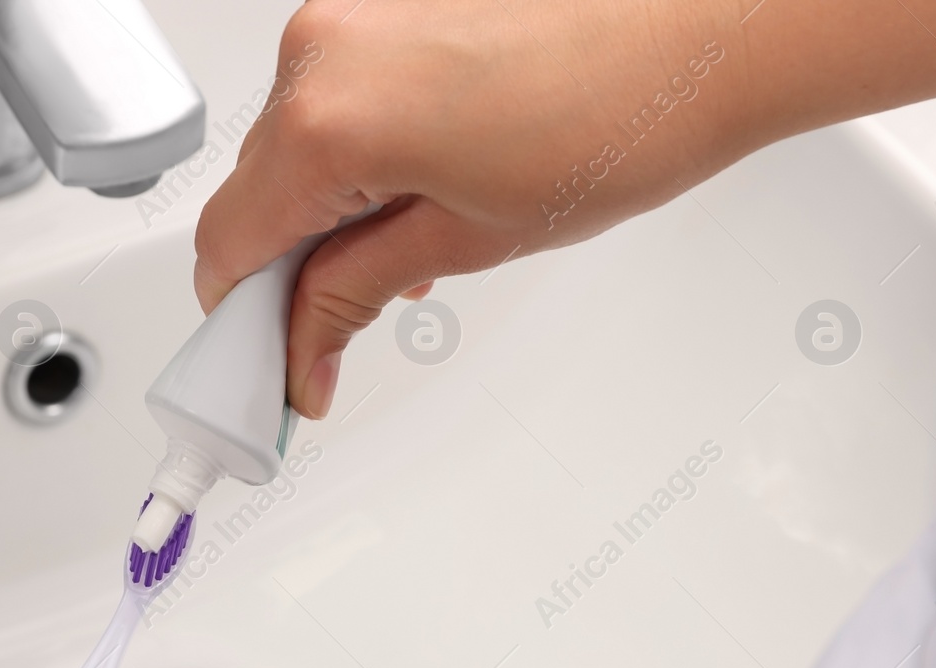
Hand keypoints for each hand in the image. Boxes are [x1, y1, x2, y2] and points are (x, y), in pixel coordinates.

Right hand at [194, 0, 935, 418]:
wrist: (709, 28)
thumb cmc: (620, 120)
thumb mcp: (463, 243)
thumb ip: (351, 296)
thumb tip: (301, 348)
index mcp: (327, 117)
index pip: (226, 243)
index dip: (241, 322)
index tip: (266, 364)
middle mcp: (319, 49)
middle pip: (254, 192)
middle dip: (288, 266)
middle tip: (336, 327)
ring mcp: (349, 13)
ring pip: (290, 144)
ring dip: (326, 206)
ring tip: (409, 244)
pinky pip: (330, 94)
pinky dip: (355, 149)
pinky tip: (419, 181)